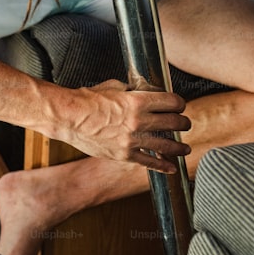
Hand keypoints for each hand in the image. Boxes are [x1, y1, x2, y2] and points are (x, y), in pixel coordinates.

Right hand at [59, 80, 190, 173]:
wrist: (69, 117)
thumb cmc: (88, 99)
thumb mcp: (114, 87)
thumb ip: (133, 91)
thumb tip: (144, 93)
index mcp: (138, 101)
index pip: (171, 102)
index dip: (179, 103)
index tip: (179, 105)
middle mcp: (139, 121)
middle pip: (173, 123)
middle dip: (182, 123)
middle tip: (184, 124)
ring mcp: (132, 140)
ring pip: (166, 145)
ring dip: (179, 147)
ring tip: (185, 148)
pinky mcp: (124, 154)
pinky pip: (149, 162)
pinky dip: (162, 166)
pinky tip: (171, 168)